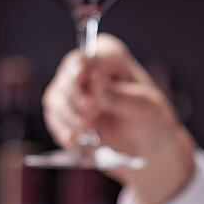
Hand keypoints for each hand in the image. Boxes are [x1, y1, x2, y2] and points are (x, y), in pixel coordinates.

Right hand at [42, 33, 197, 203]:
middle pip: (66, 78)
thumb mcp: (142, 107)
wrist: (147, 147)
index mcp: (110, 56)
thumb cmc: (150, 120)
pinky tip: (74, 141)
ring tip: (86, 133)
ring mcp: (73, 89)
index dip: (79, 72)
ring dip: (68, 119)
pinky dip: (62, 130)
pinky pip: (53, 117)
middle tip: (90, 121)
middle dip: (75, 102)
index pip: (86, 59)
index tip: (85, 92)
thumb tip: (95, 80)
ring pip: (56, 98)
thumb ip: (117, 95)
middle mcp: (88, 67)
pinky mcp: (65, 110)